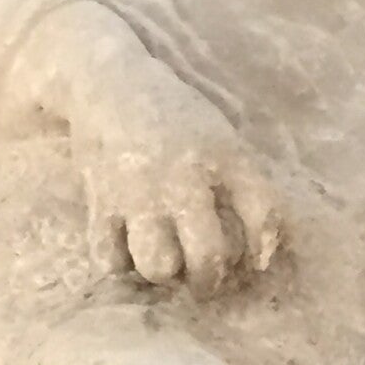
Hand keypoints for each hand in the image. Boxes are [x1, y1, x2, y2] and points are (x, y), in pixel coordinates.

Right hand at [66, 21, 283, 296]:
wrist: (109, 84)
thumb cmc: (176, 118)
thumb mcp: (224, 140)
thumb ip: (250, 190)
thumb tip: (262, 258)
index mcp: (225, 158)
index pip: (263, 217)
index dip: (262, 249)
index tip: (251, 259)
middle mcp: (183, 179)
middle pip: (208, 257)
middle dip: (210, 279)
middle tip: (203, 276)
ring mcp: (140, 194)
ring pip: (158, 266)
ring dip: (165, 274)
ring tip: (165, 261)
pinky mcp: (101, 203)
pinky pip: (111, 260)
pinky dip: (122, 264)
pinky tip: (129, 249)